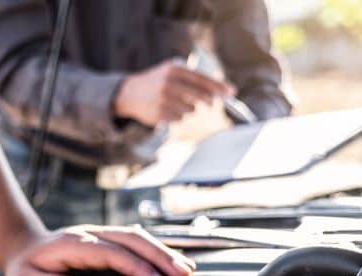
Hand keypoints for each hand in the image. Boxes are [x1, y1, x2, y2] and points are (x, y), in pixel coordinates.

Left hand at [3, 225, 195, 275]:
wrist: (23, 248)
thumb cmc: (26, 267)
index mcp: (75, 245)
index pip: (114, 254)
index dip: (138, 267)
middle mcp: (92, 235)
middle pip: (133, 240)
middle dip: (161, 256)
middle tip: (183, 275)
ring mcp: (101, 235)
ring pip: (138, 238)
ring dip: (164, 252)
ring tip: (187, 270)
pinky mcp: (107, 241)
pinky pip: (135, 242)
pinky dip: (156, 251)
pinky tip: (172, 262)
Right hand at [113, 59, 234, 126]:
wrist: (129, 93)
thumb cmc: (158, 81)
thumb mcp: (172, 71)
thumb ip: (193, 78)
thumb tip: (219, 90)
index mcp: (174, 69)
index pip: (202, 79)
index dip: (219, 87)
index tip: (232, 92)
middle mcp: (169, 83)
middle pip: (200, 97)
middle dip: (208, 101)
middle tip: (211, 103)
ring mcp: (163, 100)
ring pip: (191, 110)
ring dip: (189, 109)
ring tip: (176, 103)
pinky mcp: (159, 114)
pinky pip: (179, 119)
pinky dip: (178, 116)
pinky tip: (167, 110)